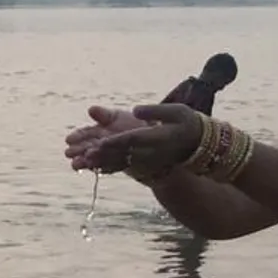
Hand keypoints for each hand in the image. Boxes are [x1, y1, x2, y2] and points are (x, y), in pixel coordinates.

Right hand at [65, 106, 146, 170]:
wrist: (154, 138)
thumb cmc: (133, 124)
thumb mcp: (118, 117)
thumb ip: (104, 115)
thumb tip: (90, 109)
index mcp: (96, 132)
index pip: (83, 135)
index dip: (76, 138)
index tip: (69, 140)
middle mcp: (99, 145)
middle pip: (85, 149)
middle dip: (77, 151)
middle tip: (69, 153)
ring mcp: (107, 156)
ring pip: (94, 160)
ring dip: (85, 162)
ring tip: (76, 164)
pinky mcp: (118, 166)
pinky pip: (109, 167)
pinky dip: (102, 168)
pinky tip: (96, 168)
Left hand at [85, 104, 203, 177]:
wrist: (200, 145)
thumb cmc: (188, 124)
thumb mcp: (177, 112)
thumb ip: (155, 111)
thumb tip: (134, 110)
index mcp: (156, 137)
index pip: (131, 140)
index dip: (114, 142)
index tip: (98, 143)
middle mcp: (148, 152)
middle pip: (119, 153)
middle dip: (100, 155)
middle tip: (81, 156)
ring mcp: (145, 160)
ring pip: (117, 162)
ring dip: (97, 163)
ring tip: (77, 163)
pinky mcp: (143, 164)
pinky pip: (121, 166)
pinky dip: (105, 166)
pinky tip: (89, 166)